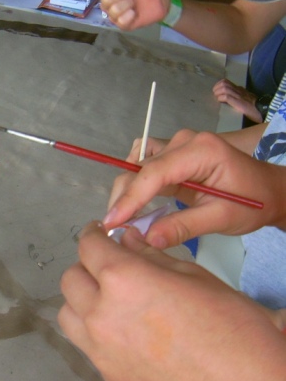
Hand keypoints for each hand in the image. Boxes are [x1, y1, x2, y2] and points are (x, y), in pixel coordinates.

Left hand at [58, 221, 285, 380]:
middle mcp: (102, 316)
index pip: (88, 246)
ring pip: (69, 315)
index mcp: (123, 281)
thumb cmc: (234, 331)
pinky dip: (96, 333)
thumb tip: (127, 240)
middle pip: (70, 279)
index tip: (98, 234)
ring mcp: (101, 352)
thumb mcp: (194, 276)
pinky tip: (124, 333)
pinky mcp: (109, 378)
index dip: (93, 235)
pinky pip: (87, 347)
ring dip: (83, 301)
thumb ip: (150, 255)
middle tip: (109, 266)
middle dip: (87, 267)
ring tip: (109, 301)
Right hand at [105, 129, 285, 247]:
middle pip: (141, 167)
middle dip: (124, 196)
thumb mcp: (222, 218)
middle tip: (113, 226)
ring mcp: (177, 146)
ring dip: (127, 189)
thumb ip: (184, 227)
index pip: (155, 172)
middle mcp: (184, 141)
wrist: (269, 191)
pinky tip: (135, 207)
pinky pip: (145, 167)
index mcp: (201, 150)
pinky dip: (135, 186)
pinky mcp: (173, 156)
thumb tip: (148, 239)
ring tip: (123, 217)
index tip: (113, 221)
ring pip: (137, 164)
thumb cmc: (254, 202)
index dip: (131, 197)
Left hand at [212, 78, 261, 122]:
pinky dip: (221, 98)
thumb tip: (227, 98)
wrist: (262, 109)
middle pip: (224, 83)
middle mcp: (238, 90)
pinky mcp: (238, 101)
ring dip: (217, 93)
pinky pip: (226, 97)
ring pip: (224, 88)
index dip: (218, 85)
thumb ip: (238, 96)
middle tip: (215, 94)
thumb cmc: (254, 106)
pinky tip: (220, 101)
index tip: (216, 91)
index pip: (226, 82)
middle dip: (216, 88)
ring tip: (217, 98)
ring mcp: (238, 95)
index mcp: (239, 89)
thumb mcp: (245, 98)